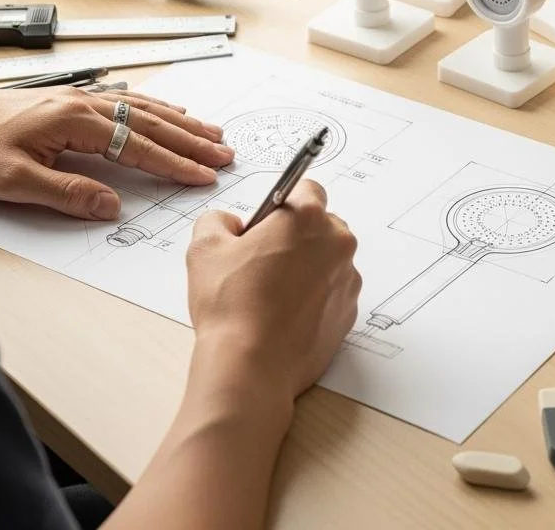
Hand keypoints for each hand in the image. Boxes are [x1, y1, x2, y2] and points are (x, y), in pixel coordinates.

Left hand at [0, 86, 234, 219]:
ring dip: (180, 122)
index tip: (203, 176)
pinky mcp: (67, 101)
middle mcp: (81, 103)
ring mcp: (77, 98)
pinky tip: (167, 112)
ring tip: (211, 132)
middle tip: (225, 153)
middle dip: (191, 140)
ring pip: (142, 108)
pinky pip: (125, 101)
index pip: (137, 146)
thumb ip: (66, 194)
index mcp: (73, 120)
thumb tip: (110, 206)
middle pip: (150, 123)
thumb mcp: (13, 181)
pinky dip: (154, 109)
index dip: (174, 164)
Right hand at [186, 180, 361, 401]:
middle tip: (262, 261)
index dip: (282, 204)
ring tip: (270, 294)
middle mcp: (337, 244)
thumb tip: (230, 225)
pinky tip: (283, 315)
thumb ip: (218, 220)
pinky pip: (332, 293)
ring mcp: (348, 281)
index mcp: (308, 218)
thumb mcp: (205, 248)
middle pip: (321, 226)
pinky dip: (313, 298)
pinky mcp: (349, 314)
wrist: (251, 366)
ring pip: (327, 261)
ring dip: (306, 268)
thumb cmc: (231, 306)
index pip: (307, 188)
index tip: (266, 223)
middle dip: (296, 236)